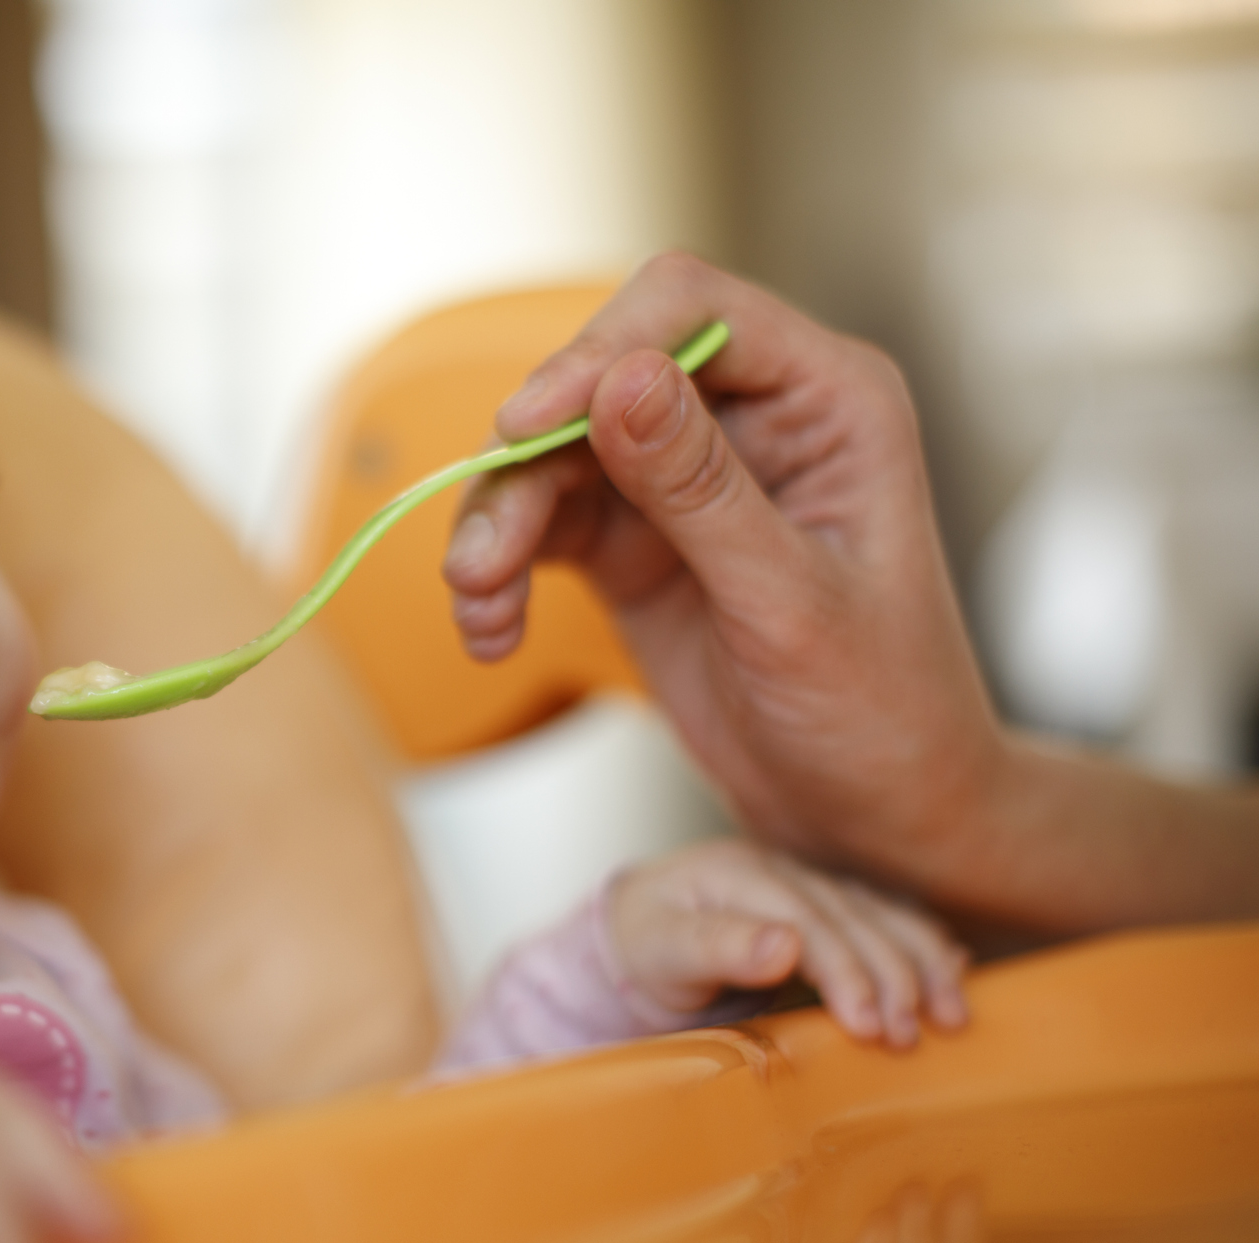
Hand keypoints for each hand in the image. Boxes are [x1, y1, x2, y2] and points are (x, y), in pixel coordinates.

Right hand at [442, 254, 1006, 900]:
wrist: (871, 817)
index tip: (522, 426)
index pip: (689, 310)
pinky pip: (540, 524)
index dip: (597, 350)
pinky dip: (500, 572)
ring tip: (478, 605)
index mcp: (826, 398)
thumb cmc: (879, 710)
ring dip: (498, 523)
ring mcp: (684, 478)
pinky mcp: (634, 540)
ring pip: (552, 455)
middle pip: (597, 378)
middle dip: (527, 460)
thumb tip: (617, 379)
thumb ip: (702, 490)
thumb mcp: (791, 603)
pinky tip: (490, 633)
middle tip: (481, 558)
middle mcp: (750, 418)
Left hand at [608, 838, 969, 1047]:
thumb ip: (717, 946)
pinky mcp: (828, 910)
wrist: (634, 934)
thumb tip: (787, 945)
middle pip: (855, 918)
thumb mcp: (660, 950)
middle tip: (909, 1038)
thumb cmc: (644, 947)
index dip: (845, 970)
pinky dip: (923, 947)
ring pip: (883, 916)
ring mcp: (810, 887)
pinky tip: (955, 973)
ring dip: (924, 964)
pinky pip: (886, 920)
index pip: (808, 919)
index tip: (868, 1026)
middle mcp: (783, 871)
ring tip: (952, 1018)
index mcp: (739, 873)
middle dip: (893, 978)